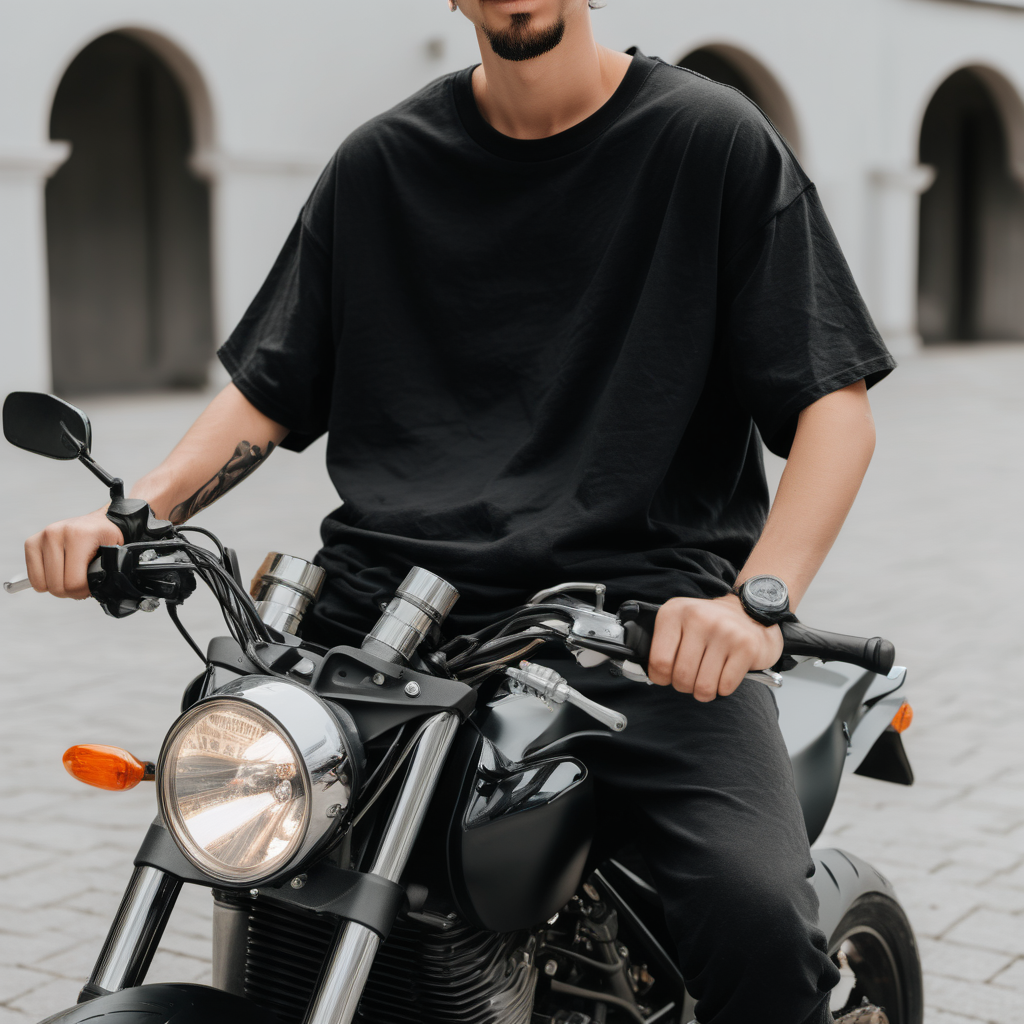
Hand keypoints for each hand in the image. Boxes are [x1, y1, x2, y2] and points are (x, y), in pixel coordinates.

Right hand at [24, 508, 123, 598]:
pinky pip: (33, 578)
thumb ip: (108, 573)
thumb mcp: (115, 554)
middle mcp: (56, 533)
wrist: (99, 523)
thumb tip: (95, 591)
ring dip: (59, 586)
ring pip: (43, 584)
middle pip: (57, 585)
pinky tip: (60, 571)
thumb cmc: (107, 540)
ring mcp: (42, 537)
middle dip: (72, 590)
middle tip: (83, 581)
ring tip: (72, 575)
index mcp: (79, 535)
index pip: (74, 582)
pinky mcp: (31, 543)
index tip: (93, 584)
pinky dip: (46, 581)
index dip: (85, 591)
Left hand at [647, 594, 783, 701]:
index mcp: (674, 612)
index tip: (668, 676)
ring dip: (704, 691)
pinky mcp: (746, 646)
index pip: (658, 661)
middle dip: (685, 686)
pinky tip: (725, 673)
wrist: (749, 612)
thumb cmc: (708, 626)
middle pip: (681, 676)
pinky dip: (723, 688)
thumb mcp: (679, 624)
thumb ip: (661, 645)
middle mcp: (698, 618)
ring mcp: (724, 631)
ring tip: (707, 679)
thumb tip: (650, 675)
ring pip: (704, 686)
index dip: (661, 678)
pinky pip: (725, 686)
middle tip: (691, 678)